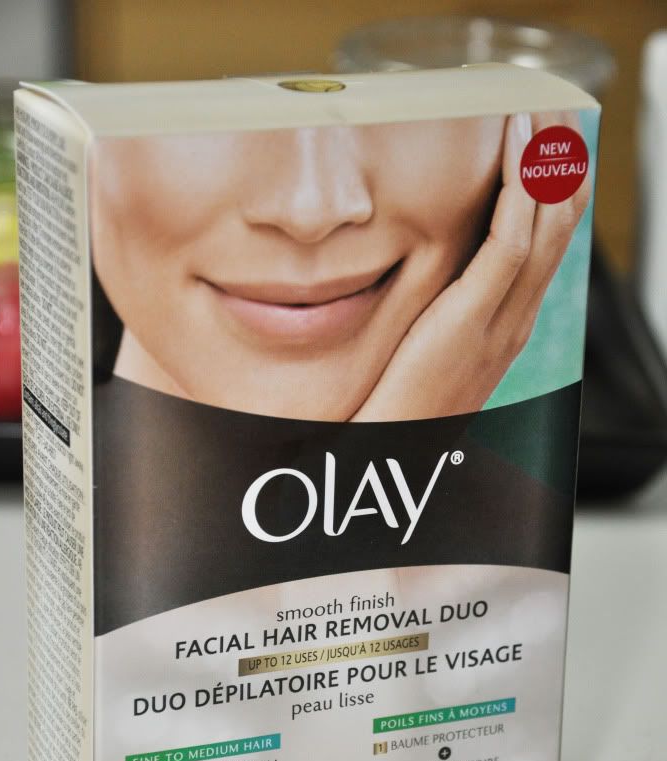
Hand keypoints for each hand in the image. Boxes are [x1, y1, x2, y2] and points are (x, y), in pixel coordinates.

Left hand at [352, 110, 591, 421]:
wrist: (388, 457)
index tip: (546, 152)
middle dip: (560, 170)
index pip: (545, 250)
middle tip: (554, 118)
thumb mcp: (429, 355)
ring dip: (545, 165)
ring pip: (545, 228)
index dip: (554, 196)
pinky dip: (520, 189)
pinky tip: (518, 150)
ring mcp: (499, 322)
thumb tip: (434, 284)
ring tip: (539, 116)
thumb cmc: (400, 409)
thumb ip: (444, 316)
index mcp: (505, 329)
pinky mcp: (471, 319)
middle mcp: (514, 322)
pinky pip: (510, 241)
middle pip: (559, 232)